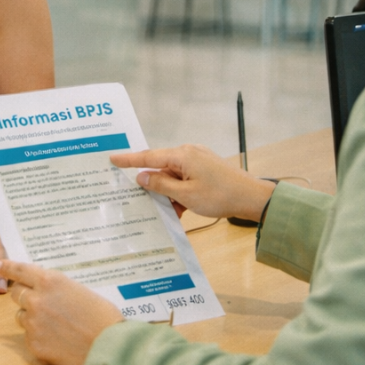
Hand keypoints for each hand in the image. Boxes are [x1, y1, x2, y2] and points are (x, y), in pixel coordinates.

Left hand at [0, 260, 122, 364]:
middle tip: (41, 302)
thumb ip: (55, 287)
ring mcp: (33, 323)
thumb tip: (42, 288)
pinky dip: (39, 336)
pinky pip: (29, 336)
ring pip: (21, 316)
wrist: (109, 346)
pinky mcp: (34, 344)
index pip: (20, 271)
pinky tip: (57, 340)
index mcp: (49, 281)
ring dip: (32, 317)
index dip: (7, 267)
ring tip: (55, 324)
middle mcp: (36, 300)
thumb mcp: (78, 289)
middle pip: (16, 294)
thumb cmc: (101, 315)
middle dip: (25, 296)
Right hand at [111, 145, 276, 220]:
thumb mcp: (186, 195)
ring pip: (173, 176)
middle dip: (155, 186)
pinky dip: (181, 193)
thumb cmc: (221, 196)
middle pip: (161, 167)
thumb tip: (142, 177)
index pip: (148, 156)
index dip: (129, 159)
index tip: (112, 158)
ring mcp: (198, 160)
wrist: (252, 198)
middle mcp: (189, 153)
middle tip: (145, 200)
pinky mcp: (206, 168)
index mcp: (182, 155)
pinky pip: (185, 179)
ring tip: (174, 211)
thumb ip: (161, 185)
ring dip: (170, 194)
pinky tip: (182, 209)